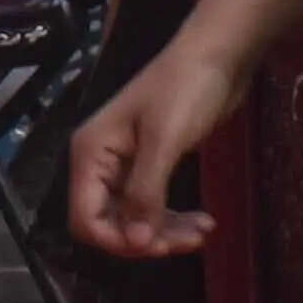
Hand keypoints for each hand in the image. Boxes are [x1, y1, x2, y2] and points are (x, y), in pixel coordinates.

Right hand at [65, 44, 245, 259]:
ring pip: (135, 218)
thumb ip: (144, 194)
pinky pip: (154, 205)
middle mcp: (101, 163)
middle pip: (111, 222)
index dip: (116, 240)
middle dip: (146, 239)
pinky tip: (203, 222)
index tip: (155, 247)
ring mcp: (127, 165)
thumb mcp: (163, 142)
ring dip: (166, 232)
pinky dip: (174, 218)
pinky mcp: (152, 164)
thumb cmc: (185, 90)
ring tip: (202, 233)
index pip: (85, 217)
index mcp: (91, 154)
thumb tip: (134, 244)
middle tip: (186, 242)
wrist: (217, 55)